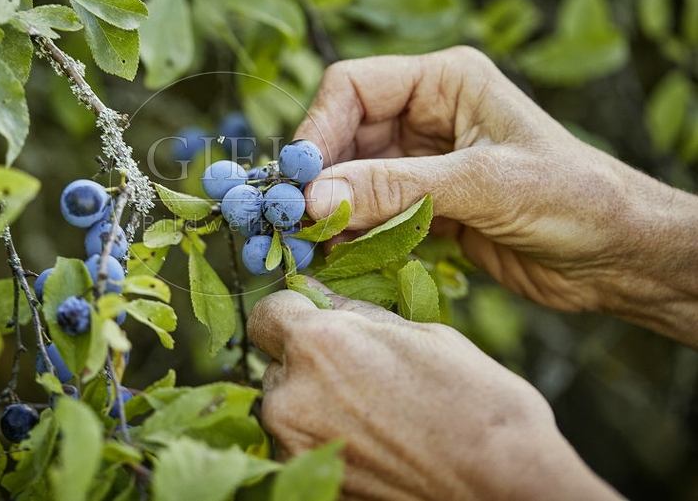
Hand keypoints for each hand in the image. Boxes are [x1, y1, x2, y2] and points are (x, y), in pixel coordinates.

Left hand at [247, 285, 620, 500]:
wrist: (507, 487)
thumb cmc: (477, 405)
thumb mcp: (421, 334)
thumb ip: (355, 313)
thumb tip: (318, 293)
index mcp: (317, 344)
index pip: (268, 313)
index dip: (295, 312)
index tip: (318, 321)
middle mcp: (290, 395)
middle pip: (277, 364)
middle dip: (309, 363)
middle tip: (361, 375)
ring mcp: (294, 446)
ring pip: (286, 407)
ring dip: (314, 403)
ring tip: (373, 414)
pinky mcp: (307, 481)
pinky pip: (300, 446)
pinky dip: (325, 441)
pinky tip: (371, 445)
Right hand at [295, 46, 697, 346]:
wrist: (620, 257)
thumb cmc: (573, 199)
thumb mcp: (483, 185)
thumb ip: (396, 187)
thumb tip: (314, 196)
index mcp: (444, 82)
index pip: (353, 87)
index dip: (317, 128)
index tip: (297, 178)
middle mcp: (428, 115)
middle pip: (344, 135)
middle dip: (318, 177)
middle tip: (292, 221)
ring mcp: (424, 162)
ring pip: (352, 178)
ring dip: (330, 210)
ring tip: (310, 246)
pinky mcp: (426, 205)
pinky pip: (372, 212)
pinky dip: (352, 233)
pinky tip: (339, 257)